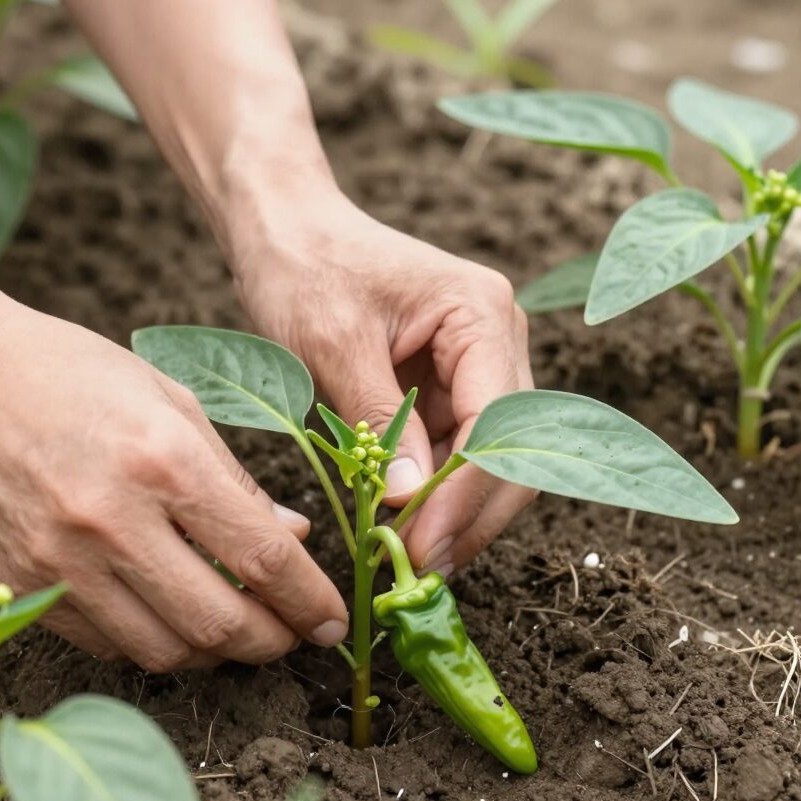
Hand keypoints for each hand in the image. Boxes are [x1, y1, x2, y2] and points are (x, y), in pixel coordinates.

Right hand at [0, 298, 348, 670]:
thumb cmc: (70, 373)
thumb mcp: (171, 401)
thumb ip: (234, 480)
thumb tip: (293, 539)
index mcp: (163, 460)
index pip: (263, 559)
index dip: (311, 602)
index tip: (333, 621)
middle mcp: (112, 520)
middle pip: (219, 624)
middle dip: (272, 642)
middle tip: (290, 636)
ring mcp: (59, 562)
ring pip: (164, 651)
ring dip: (214, 653)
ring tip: (234, 629)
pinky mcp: (20, 586)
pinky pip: (106, 646)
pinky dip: (151, 643)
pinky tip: (168, 618)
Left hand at [231, 192, 535, 573]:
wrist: (287, 230)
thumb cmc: (304, 269)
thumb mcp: (332, 344)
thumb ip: (378, 421)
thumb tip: (408, 501)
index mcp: (480, 312)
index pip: (498, 422)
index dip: (465, 495)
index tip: (423, 547)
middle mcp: (497, 337)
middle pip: (512, 450)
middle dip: (471, 515)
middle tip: (419, 570)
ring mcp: (481, 364)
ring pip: (493, 461)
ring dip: (456, 512)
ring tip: (408, 560)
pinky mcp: (454, 387)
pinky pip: (459, 454)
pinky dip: (436, 494)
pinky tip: (403, 528)